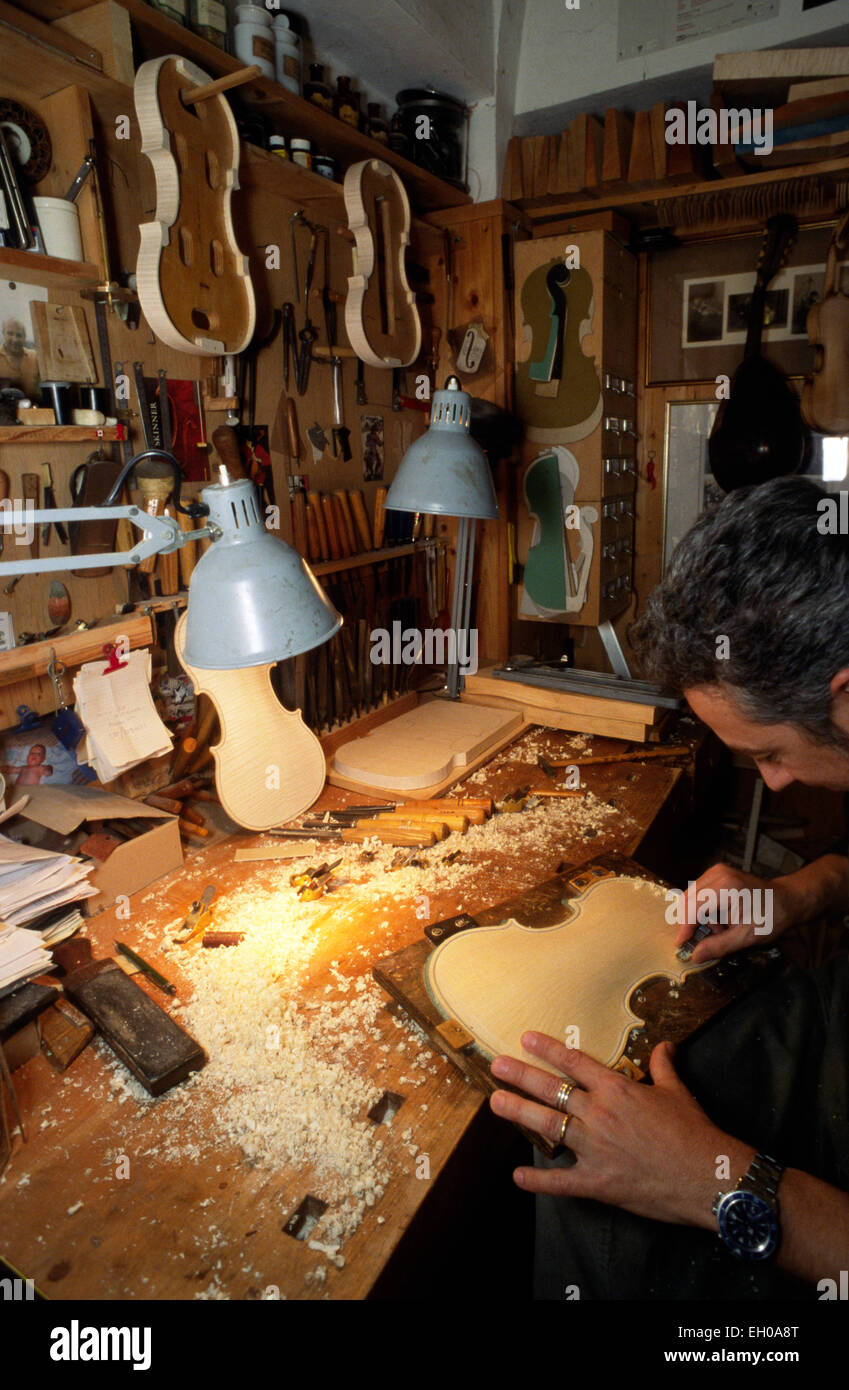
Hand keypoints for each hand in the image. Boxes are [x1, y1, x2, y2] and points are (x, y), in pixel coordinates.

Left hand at [490, 1032, 748, 1225]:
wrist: (709, 1176)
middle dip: (521, 1077)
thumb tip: (664, 1045)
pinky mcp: (599, 1182)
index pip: (575, 1063)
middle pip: (552, 1091)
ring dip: (520, 1114)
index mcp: (618, 1090)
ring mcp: (596, 1149)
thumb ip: (663, 1067)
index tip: (525, 1039)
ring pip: (549, 1127)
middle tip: (496, 1067)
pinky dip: (538, 1181)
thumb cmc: (695, 1132)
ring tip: (496, 1103)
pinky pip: (561, 1182)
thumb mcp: (678, 1092)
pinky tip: (518, 1176)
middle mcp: (600, 1115)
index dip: (548, 1049)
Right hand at [676, 863, 795, 961]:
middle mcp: (718, 874)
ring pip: (692, 897)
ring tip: (721, 929)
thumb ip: (718, 946)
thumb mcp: (746, 936)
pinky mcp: (716, 874)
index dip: (684, 927)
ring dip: (699, 917)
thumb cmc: (771, 917)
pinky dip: (705, 910)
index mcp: (726, 887)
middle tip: (703, 940)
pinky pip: (699, 894)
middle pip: (688, 900)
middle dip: (692, 923)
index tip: (680, 945)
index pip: (693, 907)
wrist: (785, 900)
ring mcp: (716, 871)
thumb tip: (695, 956)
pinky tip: (721, 920)